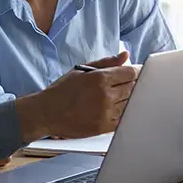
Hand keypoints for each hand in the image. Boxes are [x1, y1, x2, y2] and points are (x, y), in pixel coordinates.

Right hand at [16, 51, 138, 141]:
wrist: (48, 113)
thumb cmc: (63, 90)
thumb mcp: (82, 70)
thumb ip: (106, 62)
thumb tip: (125, 55)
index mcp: (100, 78)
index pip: (129, 73)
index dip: (134, 71)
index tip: (134, 72)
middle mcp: (106, 95)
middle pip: (133, 88)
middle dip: (133, 84)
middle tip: (126, 83)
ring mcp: (106, 113)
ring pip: (130, 103)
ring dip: (129, 98)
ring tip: (118, 95)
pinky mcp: (105, 127)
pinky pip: (123, 118)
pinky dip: (123, 112)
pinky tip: (116, 107)